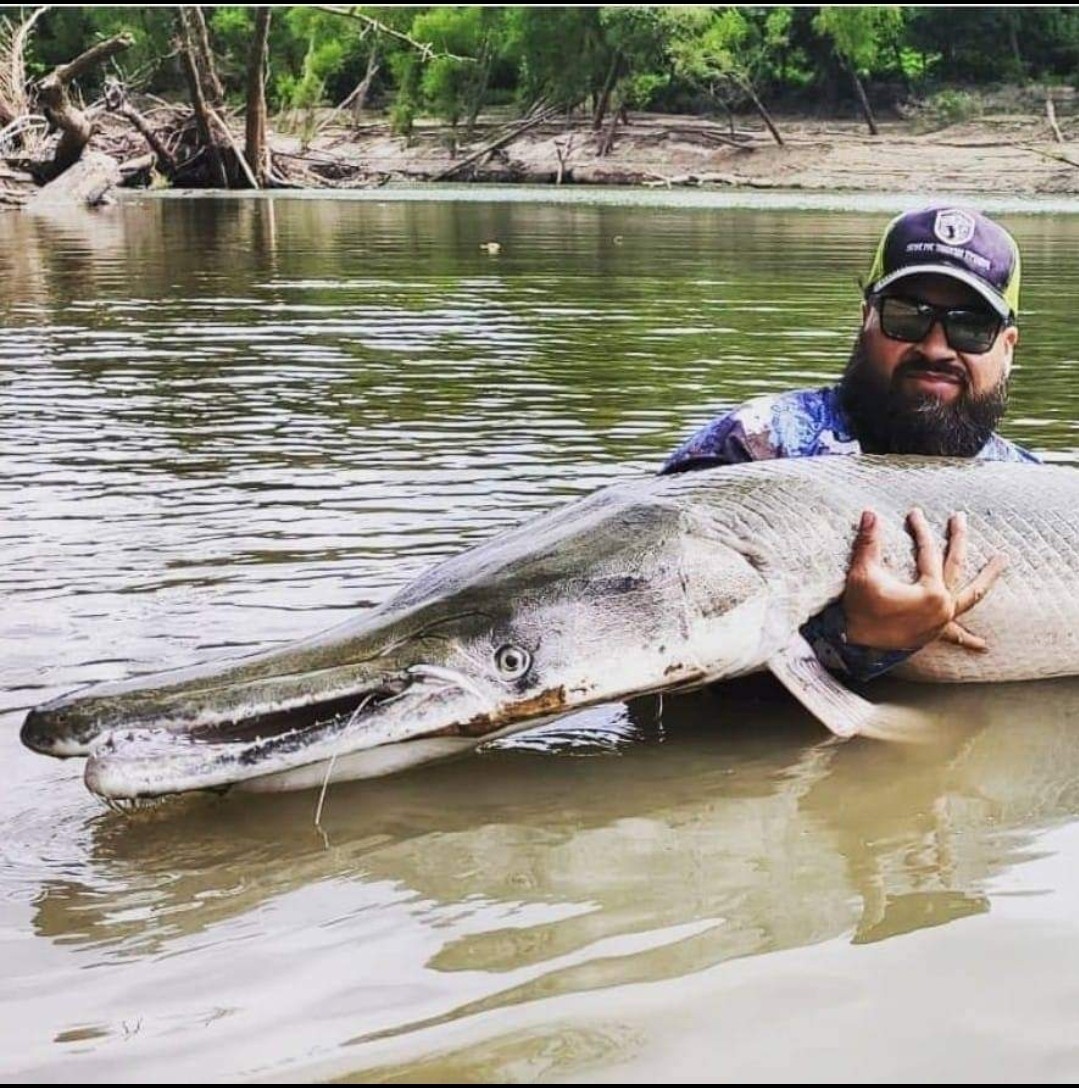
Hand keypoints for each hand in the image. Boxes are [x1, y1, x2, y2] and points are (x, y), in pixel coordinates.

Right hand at [841, 508, 1005, 652]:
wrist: (854, 646)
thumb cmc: (860, 610)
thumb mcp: (863, 574)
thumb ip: (868, 543)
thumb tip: (869, 513)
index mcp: (930, 592)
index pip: (928, 552)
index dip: (920, 530)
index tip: (913, 513)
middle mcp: (942, 606)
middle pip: (956, 565)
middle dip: (958, 538)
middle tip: (960, 518)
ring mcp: (941, 622)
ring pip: (971, 597)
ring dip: (987, 578)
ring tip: (1003, 560)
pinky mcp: (933, 634)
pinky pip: (955, 636)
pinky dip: (969, 640)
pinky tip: (983, 646)